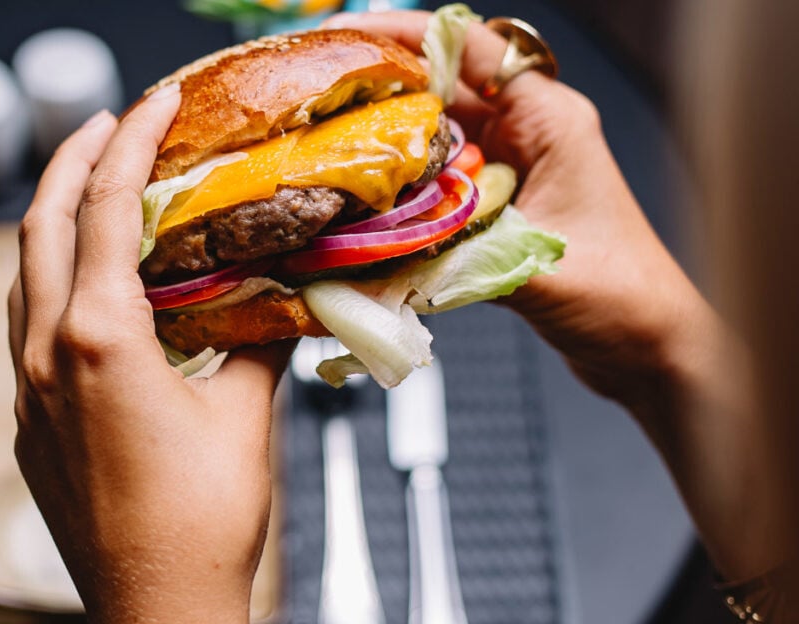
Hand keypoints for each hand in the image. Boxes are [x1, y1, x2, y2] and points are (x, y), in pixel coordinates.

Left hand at [8, 86, 293, 622]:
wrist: (155, 609)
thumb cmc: (203, 525)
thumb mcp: (247, 415)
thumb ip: (257, 341)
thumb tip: (276, 293)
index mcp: (99, 340)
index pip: (107, 208)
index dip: (130, 142)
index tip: (152, 102)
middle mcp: (45, 356)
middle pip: (41, 224)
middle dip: (71, 160)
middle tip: (107, 121)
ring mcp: (28, 391)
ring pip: (24, 274)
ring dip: (54, 219)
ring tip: (93, 187)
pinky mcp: (30, 422)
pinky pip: (26, 324)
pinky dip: (52, 278)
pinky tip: (86, 282)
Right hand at [326, 11, 784, 580]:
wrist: (649, 350)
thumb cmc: (624, 298)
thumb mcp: (533, 264)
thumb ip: (456, 247)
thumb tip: (376, 239)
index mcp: (550, 120)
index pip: (472, 48)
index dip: (406, 34)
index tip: (349, 35)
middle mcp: (529, 133)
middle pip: (442, 86)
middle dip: (380, 85)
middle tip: (319, 98)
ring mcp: (512, 168)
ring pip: (433, 134)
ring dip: (386, 140)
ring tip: (328, 146)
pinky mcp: (498, 206)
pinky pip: (436, 180)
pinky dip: (400, 186)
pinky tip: (363, 201)